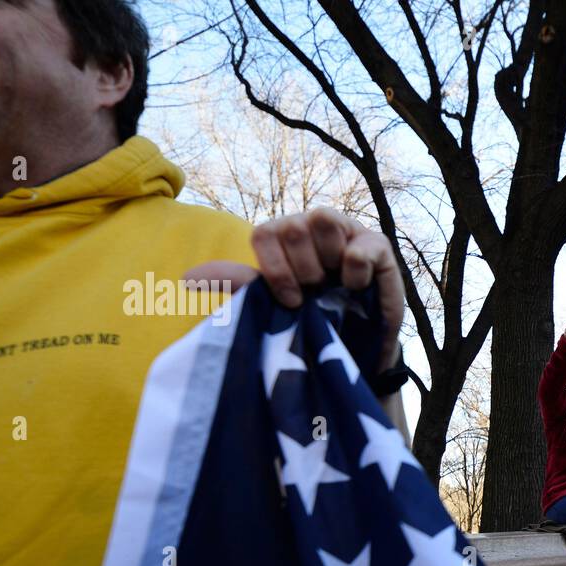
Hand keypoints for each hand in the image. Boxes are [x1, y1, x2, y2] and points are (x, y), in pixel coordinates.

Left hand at [185, 208, 404, 374]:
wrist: (360, 347)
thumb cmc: (315, 320)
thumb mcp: (274, 306)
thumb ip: (239, 285)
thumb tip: (187, 277)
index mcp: (284, 239)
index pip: (264, 232)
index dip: (274, 268)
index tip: (289, 301)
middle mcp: (311, 227)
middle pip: (292, 225)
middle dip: (302, 270)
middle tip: (316, 293)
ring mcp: (346, 232)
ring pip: (322, 219)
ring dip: (326, 262)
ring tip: (336, 287)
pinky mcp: (377, 245)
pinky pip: (358, 246)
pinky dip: (354, 270)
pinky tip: (357, 287)